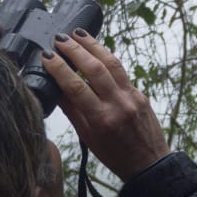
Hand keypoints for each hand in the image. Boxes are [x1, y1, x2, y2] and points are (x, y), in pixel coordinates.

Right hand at [41, 29, 169, 180]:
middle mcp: (118, 104)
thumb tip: (56, 87)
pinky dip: (107, 57)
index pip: (76, 87)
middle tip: (59, 38)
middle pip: (94, 68)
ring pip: (111, 63)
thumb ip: (72, 111)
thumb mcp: (87, 137)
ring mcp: (132, 97)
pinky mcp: (140, 93)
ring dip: (93, 45)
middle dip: (75, 50)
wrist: (149, 163)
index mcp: (101, 119)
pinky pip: (121, 70)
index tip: (47, 56)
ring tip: (78, 33)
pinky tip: (96, 49)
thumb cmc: (114, 155)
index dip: (59, 68)